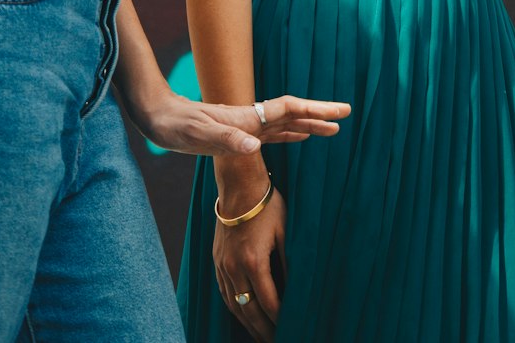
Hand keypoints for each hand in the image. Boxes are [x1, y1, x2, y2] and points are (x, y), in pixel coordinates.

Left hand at [130, 91, 350, 155]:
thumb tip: (255, 147)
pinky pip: (274, 134)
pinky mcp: (240, 135)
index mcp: (247, 118)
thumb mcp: (199, 135)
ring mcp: (247, 126)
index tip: (339, 112)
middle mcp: (252, 119)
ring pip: (287, 123)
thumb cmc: (178, 126)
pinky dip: (291, 134)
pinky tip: (299, 138)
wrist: (160, 119)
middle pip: (294, 113)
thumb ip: (228, 140)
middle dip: (320, 114)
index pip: (289, 110)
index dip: (315, 110)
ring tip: (332, 129)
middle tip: (346, 114)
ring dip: (309, 125)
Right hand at [214, 182, 286, 342]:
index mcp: (254, 261)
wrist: (239, 186)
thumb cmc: (268, 206)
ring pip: (234, 305)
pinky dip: (234, 308)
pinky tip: (242, 314)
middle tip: (275, 342)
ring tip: (260, 336)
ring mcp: (223, 265)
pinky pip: (224, 293)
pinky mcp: (217, 261)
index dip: (280, 318)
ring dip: (247, 324)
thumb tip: (297, 286)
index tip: (291, 327)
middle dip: (263, 330)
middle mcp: (234, 268)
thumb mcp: (286, 231)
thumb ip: (289, 261)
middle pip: (249, 310)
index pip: (268, 301)